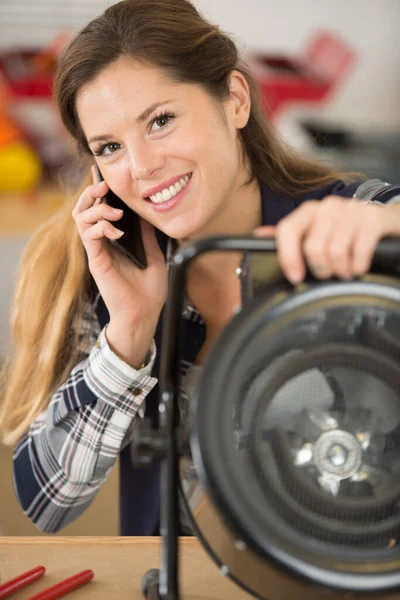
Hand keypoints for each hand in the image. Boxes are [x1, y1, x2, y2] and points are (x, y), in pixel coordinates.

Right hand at [72, 167, 167, 363]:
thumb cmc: (148, 290)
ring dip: (96, 209)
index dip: (98, 192)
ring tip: (115, 211)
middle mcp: (101, 243)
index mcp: (114, 240)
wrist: (144, 314)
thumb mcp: (153, 255)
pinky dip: (99, 227)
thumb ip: (147, 234)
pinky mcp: (96, 260)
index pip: (100, 210)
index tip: (103, 175)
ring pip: (81, 219)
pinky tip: (115, 230)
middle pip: (84, 210)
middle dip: (92, 193)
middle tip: (104, 185)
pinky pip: (88, 236)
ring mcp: (97, 251)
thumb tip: (146, 213)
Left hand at [254, 195, 399, 283]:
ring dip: (340, 270)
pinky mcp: (372, 218)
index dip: (288, 256)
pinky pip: (359, 249)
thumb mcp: (317, 232)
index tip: (294, 276)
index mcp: (309, 211)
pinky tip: (358, 267)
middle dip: (319, 268)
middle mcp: (328, 207)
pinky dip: (358, 265)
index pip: (287, 229)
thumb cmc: (346, 231)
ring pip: (335, 251)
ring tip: (344, 271)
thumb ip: (290, 235)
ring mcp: (351, 210)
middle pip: (312, 246)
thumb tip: (259, 236)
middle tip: (327, 274)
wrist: (383, 221)